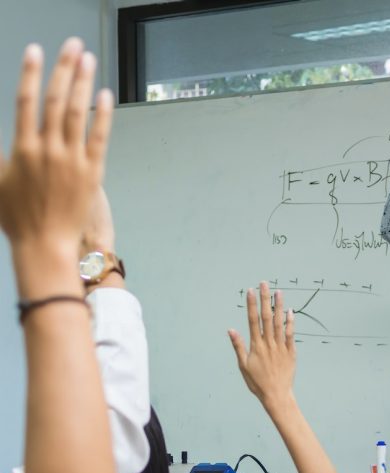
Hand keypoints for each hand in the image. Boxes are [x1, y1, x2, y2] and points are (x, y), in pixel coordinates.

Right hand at [0, 39, 112, 293]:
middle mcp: (47, 149)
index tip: (35, 50)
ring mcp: (71, 160)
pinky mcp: (91, 173)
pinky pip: (99, 138)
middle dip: (63, 68)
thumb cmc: (18, 218)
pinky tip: (105, 95)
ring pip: (77, 113)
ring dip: (83, 82)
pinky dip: (102, 115)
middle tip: (72, 45)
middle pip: (55, 99)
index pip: (25, 100)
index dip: (30, 72)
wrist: (45, 245)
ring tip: (88, 59)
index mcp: (22, 147)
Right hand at [228, 283, 295, 412]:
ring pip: (279, 323)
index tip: (250, 291)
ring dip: (279, 306)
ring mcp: (281, 347)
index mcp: (256, 346)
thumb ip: (238, 346)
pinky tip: (290, 311)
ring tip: (278, 292)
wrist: (276, 395)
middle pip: (267, 317)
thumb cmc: (257, 382)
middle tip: (264, 283)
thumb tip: (231, 330)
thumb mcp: (243, 365)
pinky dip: (290, 323)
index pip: (253, 320)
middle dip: (265, 299)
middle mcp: (269, 344)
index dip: (251, 304)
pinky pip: (291, 335)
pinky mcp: (291, 352)